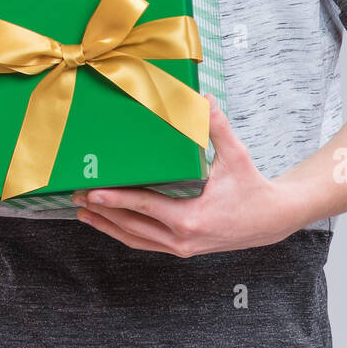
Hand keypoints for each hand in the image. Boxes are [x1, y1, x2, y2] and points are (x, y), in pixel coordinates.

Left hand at [72, 95, 307, 255]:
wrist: (270, 220)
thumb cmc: (252, 188)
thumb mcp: (236, 155)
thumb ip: (217, 127)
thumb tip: (202, 99)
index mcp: (191, 216)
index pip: (145, 207)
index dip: (117, 199)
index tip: (93, 192)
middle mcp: (182, 237)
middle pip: (132, 225)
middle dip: (102, 211)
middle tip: (76, 195)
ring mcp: (181, 247)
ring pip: (135, 239)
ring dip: (107, 226)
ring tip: (83, 212)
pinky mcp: (182, 249)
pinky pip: (145, 244)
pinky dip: (124, 234)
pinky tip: (108, 224)